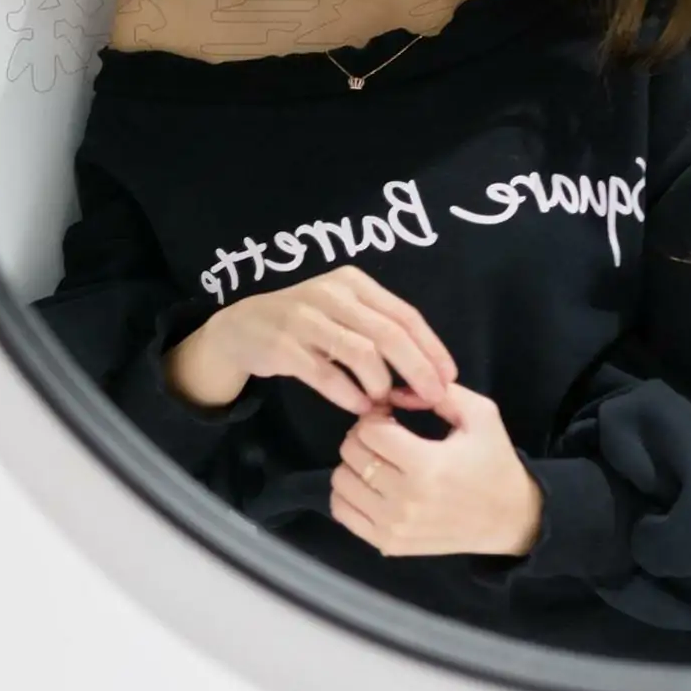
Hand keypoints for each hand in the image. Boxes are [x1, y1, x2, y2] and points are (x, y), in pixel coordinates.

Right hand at [170, 267, 458, 416]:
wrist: (242, 329)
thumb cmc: (306, 325)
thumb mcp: (343, 314)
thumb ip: (380, 334)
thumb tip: (426, 374)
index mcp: (354, 283)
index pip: (405, 315)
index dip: (432, 349)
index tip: (448, 379)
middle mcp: (332, 294)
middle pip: (389, 334)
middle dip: (417, 370)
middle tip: (430, 400)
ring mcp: (305, 319)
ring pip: (361, 353)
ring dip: (380, 384)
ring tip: (385, 404)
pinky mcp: (283, 346)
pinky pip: (326, 374)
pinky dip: (349, 394)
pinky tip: (360, 407)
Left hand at [331, 381, 543, 557]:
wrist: (509, 519)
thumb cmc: (494, 463)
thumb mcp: (481, 415)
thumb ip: (438, 394)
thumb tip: (392, 393)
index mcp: (427, 465)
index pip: (369, 431)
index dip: (375, 415)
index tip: (389, 416)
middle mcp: (406, 499)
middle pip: (351, 454)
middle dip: (361, 437)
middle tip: (382, 437)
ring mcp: (394, 526)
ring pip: (341, 482)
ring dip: (354, 465)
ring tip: (378, 461)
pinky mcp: (388, 544)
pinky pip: (342, 512)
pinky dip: (348, 494)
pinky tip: (370, 486)